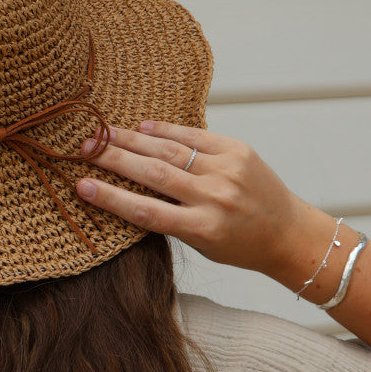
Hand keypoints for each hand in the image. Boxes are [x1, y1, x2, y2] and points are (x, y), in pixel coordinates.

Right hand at [76, 120, 304, 277]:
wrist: (288, 233)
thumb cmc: (240, 245)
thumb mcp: (201, 244)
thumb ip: (170, 218)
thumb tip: (129, 185)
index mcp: (203, 229)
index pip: (146, 211)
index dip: (111, 198)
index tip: (82, 186)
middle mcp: (215, 198)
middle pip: (153, 174)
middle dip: (114, 159)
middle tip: (84, 150)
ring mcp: (227, 171)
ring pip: (170, 151)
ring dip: (132, 140)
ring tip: (103, 134)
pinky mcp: (238, 150)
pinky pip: (194, 136)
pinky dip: (166, 130)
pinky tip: (143, 126)